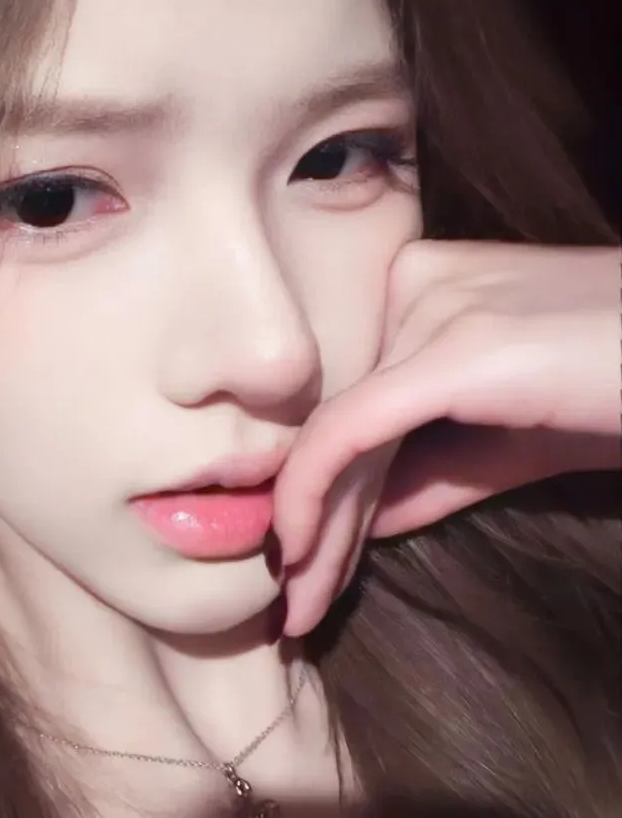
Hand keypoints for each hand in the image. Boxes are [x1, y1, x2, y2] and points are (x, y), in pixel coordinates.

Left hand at [272, 240, 621, 637]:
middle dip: (315, 515)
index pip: (348, 396)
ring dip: (317, 528)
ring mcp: (433, 305)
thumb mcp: (508, 440)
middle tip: (294, 597)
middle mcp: (410, 279)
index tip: (301, 555)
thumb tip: (354, 522)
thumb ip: (428, 471)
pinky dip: (318, 494)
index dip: (321, 484)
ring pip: (340, 429)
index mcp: (417, 282)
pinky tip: (303, 552)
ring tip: (299, 603)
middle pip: (340, 414)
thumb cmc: (619, 390)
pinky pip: (355, 427)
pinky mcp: (457, 348)